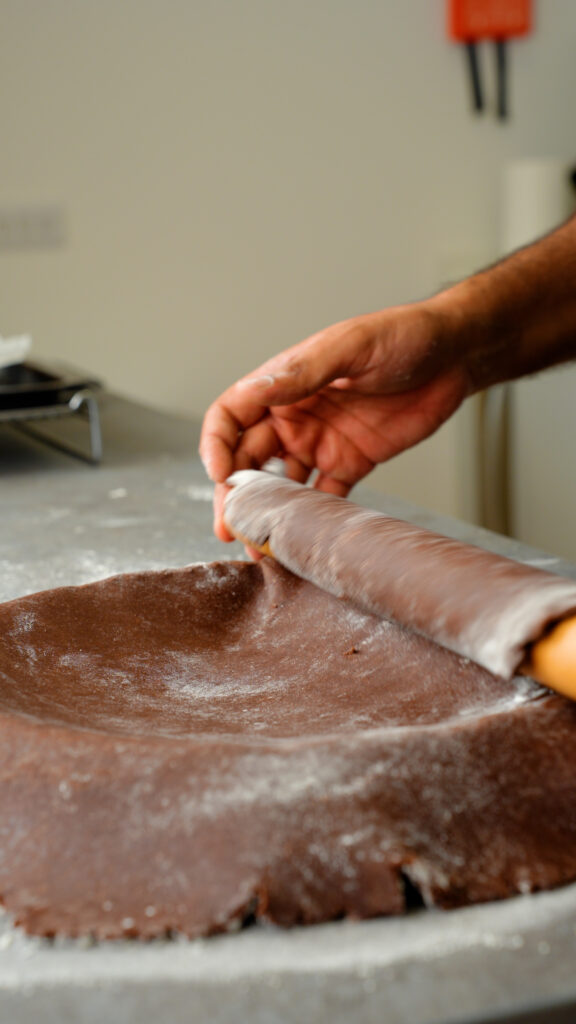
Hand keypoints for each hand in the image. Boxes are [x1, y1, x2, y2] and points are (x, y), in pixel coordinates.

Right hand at [200, 300, 471, 540]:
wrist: (454, 355)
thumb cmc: (400, 336)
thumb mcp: (349, 348)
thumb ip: (303, 372)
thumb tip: (257, 390)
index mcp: (284, 384)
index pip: (230, 416)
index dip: (216, 446)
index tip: (221, 477)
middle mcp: (294, 416)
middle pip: (247, 459)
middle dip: (234, 495)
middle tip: (230, 529)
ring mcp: (321, 442)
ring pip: (280, 486)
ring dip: (266, 515)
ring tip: (259, 546)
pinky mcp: (350, 463)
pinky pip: (322, 498)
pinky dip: (308, 521)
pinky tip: (299, 542)